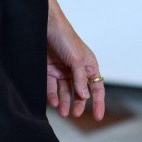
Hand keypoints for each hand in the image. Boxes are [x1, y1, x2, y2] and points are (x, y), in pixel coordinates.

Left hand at [46, 0, 103, 119]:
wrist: (44, 24)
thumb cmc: (64, 36)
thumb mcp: (76, 59)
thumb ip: (80, 79)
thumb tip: (84, 96)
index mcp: (88, 65)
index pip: (97, 87)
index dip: (98, 102)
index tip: (98, 117)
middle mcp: (76, 69)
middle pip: (80, 92)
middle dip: (78, 104)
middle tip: (74, 115)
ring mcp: (62, 69)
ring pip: (65, 91)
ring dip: (65, 102)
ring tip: (63, 113)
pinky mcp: (49, 69)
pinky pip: (52, 87)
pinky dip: (53, 96)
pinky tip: (54, 102)